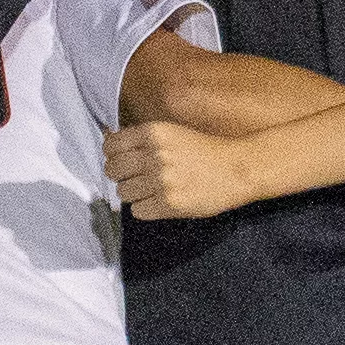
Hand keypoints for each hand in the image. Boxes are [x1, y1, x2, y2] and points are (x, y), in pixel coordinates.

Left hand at [103, 119, 262, 219]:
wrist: (237, 169)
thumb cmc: (204, 151)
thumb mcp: (172, 132)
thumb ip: (142, 138)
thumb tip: (107, 138)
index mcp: (153, 133)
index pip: (111, 145)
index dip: (113, 155)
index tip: (122, 160)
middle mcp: (154, 155)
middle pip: (112, 170)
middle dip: (120, 175)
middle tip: (135, 178)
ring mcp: (161, 181)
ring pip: (123, 193)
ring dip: (134, 194)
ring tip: (152, 190)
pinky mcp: (169, 204)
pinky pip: (137, 212)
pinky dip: (145, 209)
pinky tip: (160, 202)